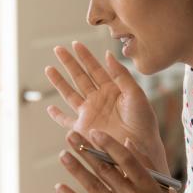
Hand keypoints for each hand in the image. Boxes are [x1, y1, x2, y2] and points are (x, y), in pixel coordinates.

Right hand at [45, 42, 163, 161]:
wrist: (140, 148)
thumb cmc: (143, 123)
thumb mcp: (136, 94)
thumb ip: (122, 75)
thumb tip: (108, 54)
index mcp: (113, 90)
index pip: (96, 68)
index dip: (86, 56)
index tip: (76, 43)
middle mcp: (99, 100)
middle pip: (80, 77)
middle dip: (69, 63)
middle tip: (58, 49)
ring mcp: (90, 114)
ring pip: (70, 94)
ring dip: (59, 82)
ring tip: (49, 68)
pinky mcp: (83, 129)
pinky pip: (66, 121)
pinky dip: (57, 116)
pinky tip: (49, 109)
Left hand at [55, 129, 185, 192]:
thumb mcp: (160, 189)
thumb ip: (145, 164)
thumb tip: (128, 141)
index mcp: (147, 185)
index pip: (126, 159)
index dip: (109, 144)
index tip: (94, 132)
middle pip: (106, 169)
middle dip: (87, 150)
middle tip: (71, 135)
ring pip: (94, 186)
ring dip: (77, 169)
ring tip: (63, 155)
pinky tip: (59, 187)